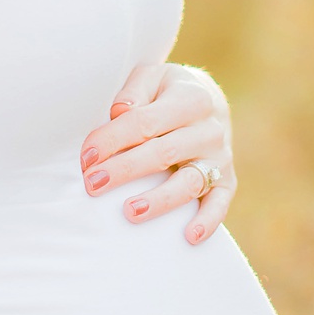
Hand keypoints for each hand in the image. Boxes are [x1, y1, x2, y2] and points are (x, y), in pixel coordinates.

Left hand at [79, 61, 234, 244]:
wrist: (209, 100)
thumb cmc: (168, 92)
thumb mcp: (152, 77)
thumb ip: (135, 91)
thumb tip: (119, 111)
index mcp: (191, 100)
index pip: (144, 123)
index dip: (112, 140)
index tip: (86, 157)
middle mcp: (209, 130)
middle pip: (163, 153)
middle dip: (125, 170)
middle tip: (93, 184)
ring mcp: (220, 158)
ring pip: (189, 182)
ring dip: (159, 200)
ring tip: (130, 212)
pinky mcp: (227, 180)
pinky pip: (219, 203)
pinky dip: (208, 221)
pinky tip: (189, 237)